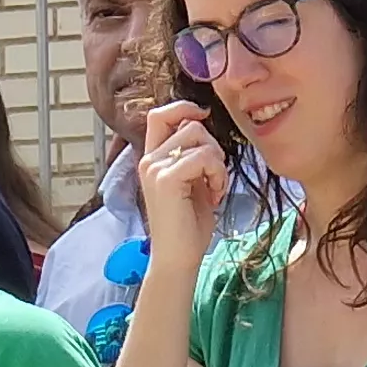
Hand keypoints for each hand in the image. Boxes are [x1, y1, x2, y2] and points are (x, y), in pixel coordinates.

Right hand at [136, 100, 229, 281]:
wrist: (178, 258)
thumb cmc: (188, 225)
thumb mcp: (193, 180)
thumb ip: (193, 154)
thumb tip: (203, 126)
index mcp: (152, 158)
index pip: (160, 114)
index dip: (184, 108)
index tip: (204, 118)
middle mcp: (149, 159)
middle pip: (190, 124)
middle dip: (213, 146)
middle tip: (215, 176)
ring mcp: (155, 168)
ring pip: (199, 137)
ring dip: (217, 161)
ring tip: (214, 186)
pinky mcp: (166, 179)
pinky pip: (204, 157)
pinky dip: (218, 173)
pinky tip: (214, 194)